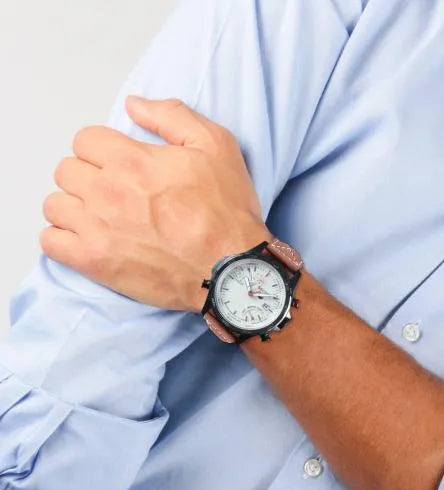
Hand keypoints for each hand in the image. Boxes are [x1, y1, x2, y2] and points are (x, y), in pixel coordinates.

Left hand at [41, 96, 271, 311]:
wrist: (229, 267)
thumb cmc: (226, 211)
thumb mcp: (216, 145)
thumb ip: (171, 116)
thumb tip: (133, 104)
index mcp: (132, 161)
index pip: (84, 140)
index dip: (102, 148)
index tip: (118, 162)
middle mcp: (107, 192)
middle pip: (66, 170)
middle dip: (87, 174)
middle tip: (113, 189)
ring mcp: (97, 228)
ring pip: (54, 204)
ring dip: (73, 205)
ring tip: (99, 215)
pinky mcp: (94, 262)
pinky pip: (50, 242)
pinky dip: (61, 238)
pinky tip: (85, 238)